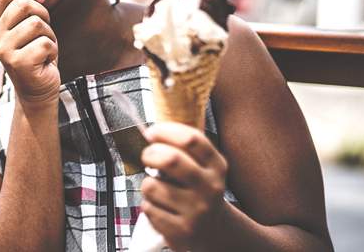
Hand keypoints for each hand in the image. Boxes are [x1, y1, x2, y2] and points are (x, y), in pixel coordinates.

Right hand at [0, 0, 59, 104]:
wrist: (37, 90)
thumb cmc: (37, 55)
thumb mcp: (31, 26)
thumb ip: (26, 4)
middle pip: (23, 4)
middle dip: (42, 14)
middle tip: (44, 31)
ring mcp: (5, 50)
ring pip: (37, 24)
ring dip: (49, 36)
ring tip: (44, 49)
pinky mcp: (18, 63)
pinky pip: (45, 43)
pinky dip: (52, 51)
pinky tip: (45, 61)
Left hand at [140, 122, 227, 251]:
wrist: (213, 232)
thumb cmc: (198, 191)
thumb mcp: (203, 168)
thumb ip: (184, 149)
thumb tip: (152, 131)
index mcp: (216, 166)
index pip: (191, 139)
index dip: (165, 131)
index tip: (151, 132)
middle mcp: (210, 188)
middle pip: (171, 159)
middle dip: (150, 153)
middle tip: (147, 156)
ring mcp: (197, 211)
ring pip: (152, 186)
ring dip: (148, 184)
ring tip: (158, 190)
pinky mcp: (181, 231)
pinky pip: (148, 208)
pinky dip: (148, 205)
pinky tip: (161, 209)